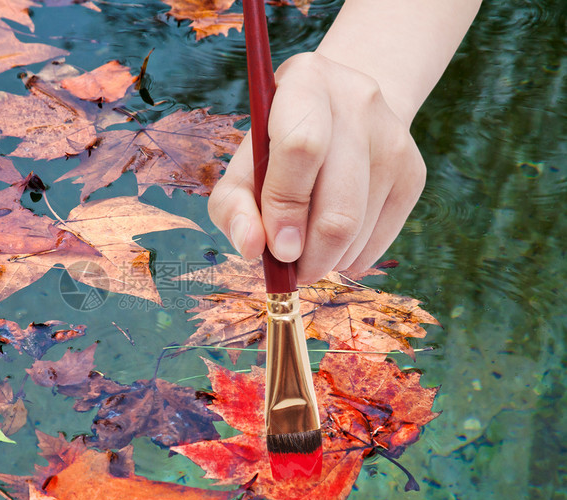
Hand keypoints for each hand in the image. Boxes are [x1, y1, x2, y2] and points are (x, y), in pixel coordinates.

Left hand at [208, 52, 426, 284]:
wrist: (341, 114)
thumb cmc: (276, 148)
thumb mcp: (243, 166)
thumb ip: (232, 207)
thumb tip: (251, 248)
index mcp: (306, 83)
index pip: (301, 148)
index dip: (285, 207)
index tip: (276, 248)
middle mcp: (358, 101)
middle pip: (339, 208)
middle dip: (309, 256)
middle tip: (290, 270)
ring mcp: (393, 137)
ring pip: (359, 230)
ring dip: (325, 260)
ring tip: (305, 249)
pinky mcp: (413, 171)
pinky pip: (380, 240)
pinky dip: (349, 258)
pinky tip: (332, 243)